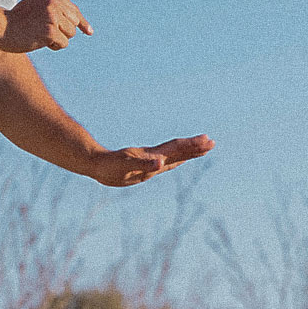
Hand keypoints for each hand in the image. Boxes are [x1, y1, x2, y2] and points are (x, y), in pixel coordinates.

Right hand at [0, 0, 91, 52]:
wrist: (0, 27)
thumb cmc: (16, 19)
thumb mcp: (36, 6)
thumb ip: (54, 3)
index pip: (74, 10)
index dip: (82, 22)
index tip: (89, 32)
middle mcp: (54, 4)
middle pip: (74, 24)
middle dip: (64, 32)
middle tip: (45, 33)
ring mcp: (53, 17)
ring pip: (70, 35)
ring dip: (58, 40)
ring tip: (40, 37)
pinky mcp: (50, 31)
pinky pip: (63, 43)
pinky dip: (54, 46)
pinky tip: (40, 42)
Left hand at [86, 135, 213, 186]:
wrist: (95, 163)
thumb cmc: (109, 167)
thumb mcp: (126, 167)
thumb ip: (144, 164)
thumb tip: (160, 162)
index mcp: (152, 156)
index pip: (176, 149)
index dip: (192, 146)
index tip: (207, 141)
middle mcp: (154, 156)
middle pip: (178, 149)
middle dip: (195, 147)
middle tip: (212, 142)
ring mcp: (150, 160)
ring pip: (174, 154)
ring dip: (189, 151)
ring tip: (203, 148)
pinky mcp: (144, 165)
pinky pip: (165, 161)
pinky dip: (176, 159)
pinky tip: (179, 159)